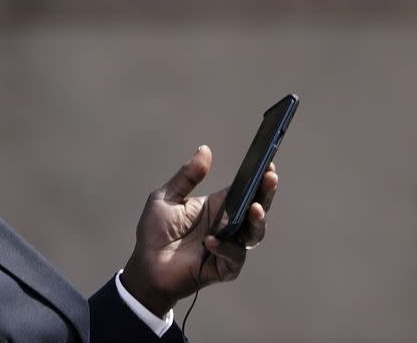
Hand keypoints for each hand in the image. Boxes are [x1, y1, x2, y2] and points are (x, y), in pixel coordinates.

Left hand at [120, 145, 278, 316]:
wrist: (145, 265)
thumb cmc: (155, 231)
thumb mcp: (166, 197)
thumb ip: (187, 176)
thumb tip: (205, 149)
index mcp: (217, 206)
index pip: (244, 190)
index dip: (258, 178)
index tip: (268, 164)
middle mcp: (227, 225)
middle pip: (255, 209)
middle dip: (266, 194)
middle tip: (270, 179)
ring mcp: (228, 246)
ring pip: (254, 234)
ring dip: (256, 221)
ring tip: (254, 208)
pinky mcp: (224, 267)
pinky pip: (234, 257)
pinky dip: (226, 248)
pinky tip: (210, 241)